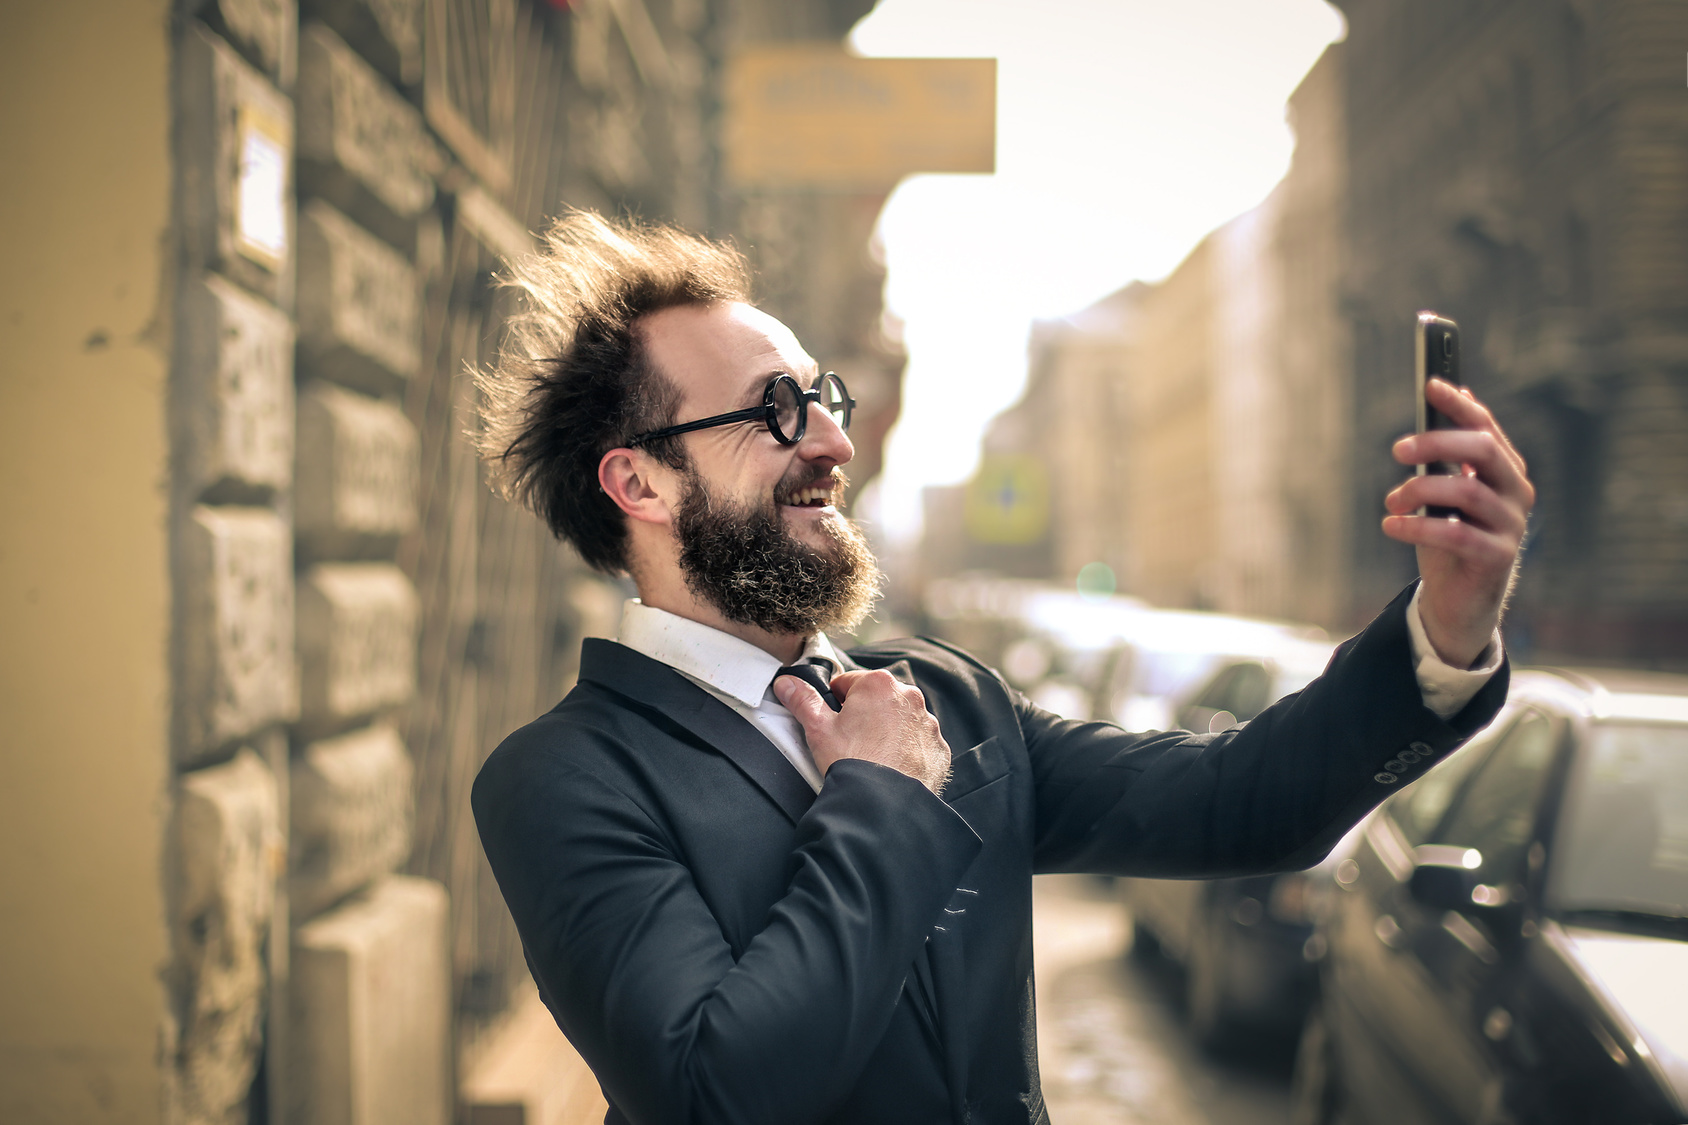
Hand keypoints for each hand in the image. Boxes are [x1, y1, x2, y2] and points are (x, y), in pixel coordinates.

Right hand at [774, 669, 952, 793]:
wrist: (882, 805)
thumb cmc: (851, 763)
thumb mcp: (818, 729)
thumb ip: (802, 700)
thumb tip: (787, 684)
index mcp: (878, 684)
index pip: (848, 682)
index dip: (835, 702)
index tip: (833, 721)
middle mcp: (909, 697)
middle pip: (877, 699)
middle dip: (864, 715)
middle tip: (849, 741)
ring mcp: (927, 723)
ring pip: (900, 720)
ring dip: (887, 731)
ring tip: (870, 757)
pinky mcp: (938, 748)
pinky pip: (918, 743)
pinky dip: (906, 751)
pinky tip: (890, 767)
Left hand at [1384, 379, 1534, 667]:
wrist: (1459, 598)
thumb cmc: (1449, 536)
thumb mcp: (1444, 492)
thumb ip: (1449, 452)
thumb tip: (1458, 394)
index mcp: (1504, 470)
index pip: (1485, 427)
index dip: (1459, 405)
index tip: (1429, 385)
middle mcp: (1516, 492)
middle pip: (1482, 451)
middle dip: (1436, 443)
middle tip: (1397, 450)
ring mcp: (1511, 525)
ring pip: (1467, 491)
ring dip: (1419, 489)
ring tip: (1391, 500)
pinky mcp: (1498, 557)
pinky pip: (1458, 534)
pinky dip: (1418, 526)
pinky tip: (1390, 524)